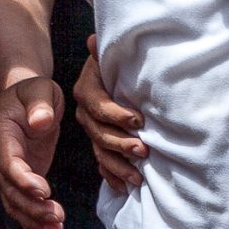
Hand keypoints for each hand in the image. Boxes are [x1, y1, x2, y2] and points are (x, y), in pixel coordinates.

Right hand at [0, 77, 67, 228]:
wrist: (26, 97)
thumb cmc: (34, 92)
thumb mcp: (40, 89)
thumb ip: (40, 104)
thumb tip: (41, 122)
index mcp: (0, 134)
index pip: (8, 163)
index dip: (23, 180)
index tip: (44, 191)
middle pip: (9, 189)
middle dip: (32, 207)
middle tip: (57, 217)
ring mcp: (6, 170)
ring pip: (13, 201)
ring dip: (33, 218)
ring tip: (57, 228)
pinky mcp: (18, 179)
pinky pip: (20, 203)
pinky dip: (31, 220)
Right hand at [73, 37, 146, 192]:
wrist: (105, 76)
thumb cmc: (113, 64)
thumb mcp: (108, 56)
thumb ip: (101, 52)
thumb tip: (93, 40)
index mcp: (86, 90)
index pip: (98, 106)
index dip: (117, 115)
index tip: (139, 120)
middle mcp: (84, 113)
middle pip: (100, 133)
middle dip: (122, 144)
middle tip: (144, 151)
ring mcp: (90, 131)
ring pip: (101, 152)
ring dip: (119, 166)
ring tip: (139, 176)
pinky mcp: (97, 144)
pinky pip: (101, 164)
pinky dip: (113, 177)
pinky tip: (125, 187)